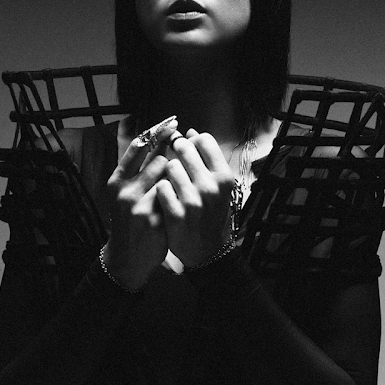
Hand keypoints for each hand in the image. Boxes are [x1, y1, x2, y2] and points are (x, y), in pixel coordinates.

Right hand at [101, 118, 178, 289]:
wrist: (127, 258)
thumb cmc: (130, 220)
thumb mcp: (125, 193)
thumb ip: (138, 169)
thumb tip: (159, 139)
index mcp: (116, 180)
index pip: (138, 147)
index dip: (157, 132)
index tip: (173, 123)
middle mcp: (124, 191)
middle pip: (160, 162)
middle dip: (174, 163)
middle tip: (179, 168)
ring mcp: (138, 206)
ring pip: (170, 180)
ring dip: (179, 182)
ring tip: (176, 191)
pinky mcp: (153, 220)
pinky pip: (176, 199)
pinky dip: (181, 200)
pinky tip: (179, 208)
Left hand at [155, 129, 236, 267]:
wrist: (207, 250)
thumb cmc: (211, 213)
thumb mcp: (218, 186)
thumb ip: (206, 159)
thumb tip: (190, 133)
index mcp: (224, 177)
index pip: (204, 140)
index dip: (192, 141)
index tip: (188, 148)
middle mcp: (211, 187)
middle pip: (184, 148)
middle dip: (177, 153)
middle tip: (179, 165)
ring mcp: (193, 200)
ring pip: (169, 166)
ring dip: (168, 173)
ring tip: (174, 185)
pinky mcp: (176, 214)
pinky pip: (160, 186)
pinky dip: (161, 190)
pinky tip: (166, 199)